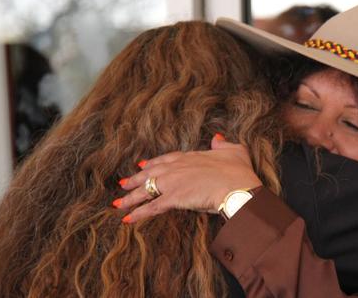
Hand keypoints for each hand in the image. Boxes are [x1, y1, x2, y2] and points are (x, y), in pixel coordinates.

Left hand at [114, 134, 262, 222]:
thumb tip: (217, 138)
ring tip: (118, 204)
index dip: (153, 164)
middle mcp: (178, 167)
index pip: (166, 159)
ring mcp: (173, 182)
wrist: (238, 187)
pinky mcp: (173, 198)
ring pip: (146, 190)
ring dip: (130, 198)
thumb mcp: (235, 150)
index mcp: (191, 156)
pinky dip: (138, 213)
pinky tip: (128, 219)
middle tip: (123, 184)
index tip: (143, 165)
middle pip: (150, 173)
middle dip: (136, 179)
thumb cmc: (239, 171)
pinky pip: (151, 207)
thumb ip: (223, 144)